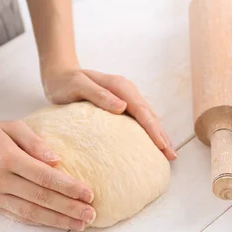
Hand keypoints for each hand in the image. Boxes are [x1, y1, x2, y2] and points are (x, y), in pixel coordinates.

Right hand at [0, 120, 95, 230]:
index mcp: (9, 159)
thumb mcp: (13, 127)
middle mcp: (0, 180)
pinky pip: (19, 216)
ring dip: (58, 221)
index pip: (44, 177)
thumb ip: (36, 142)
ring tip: (80, 225)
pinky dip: (40, 222)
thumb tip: (57, 160)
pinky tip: (58, 224)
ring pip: (31, 212)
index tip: (89, 194)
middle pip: (41, 198)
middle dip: (69, 208)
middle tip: (91, 215)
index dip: (68, 187)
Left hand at [42, 69, 176, 160]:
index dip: (153, 129)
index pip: (142, 111)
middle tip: (171, 156)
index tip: (162, 145)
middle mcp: (127, 91)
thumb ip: (99, 95)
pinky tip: (152, 144)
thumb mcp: (78, 86)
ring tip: (168, 153)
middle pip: (150, 115)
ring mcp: (126, 98)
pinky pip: (140, 119)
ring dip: (158, 134)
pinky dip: (149, 131)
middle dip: (162, 135)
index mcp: (120, 87)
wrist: (60, 75)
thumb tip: (122, 107)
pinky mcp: (122, 105)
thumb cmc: (65, 82)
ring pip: (148, 118)